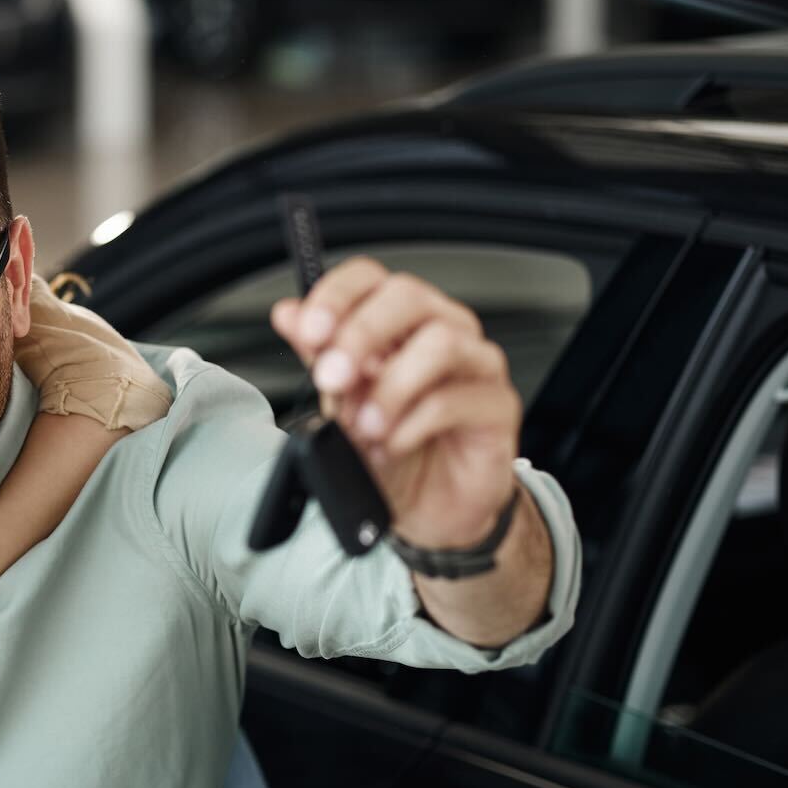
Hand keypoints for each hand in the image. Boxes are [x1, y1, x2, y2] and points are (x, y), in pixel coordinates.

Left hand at [269, 258, 520, 549]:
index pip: (370, 277)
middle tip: (332, 379)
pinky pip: (458, 399)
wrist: (427, 510)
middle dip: (361, 335)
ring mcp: (476, 365)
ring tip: (365, 426)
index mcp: (398, 322)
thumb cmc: (388, 449)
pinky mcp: (499, 407)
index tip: (309, 331)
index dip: (337, 296)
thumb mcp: (340, 404)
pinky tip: (391, 446)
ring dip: (390, 387)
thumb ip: (319, 356)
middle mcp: (442, 330)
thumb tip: (287, 313)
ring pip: (441, 343)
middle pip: (409, 297)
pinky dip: (412, 425)